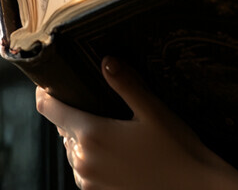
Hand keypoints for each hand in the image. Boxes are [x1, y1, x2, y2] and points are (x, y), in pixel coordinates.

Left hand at [36, 56, 237, 189]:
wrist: (192, 188)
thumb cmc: (174, 147)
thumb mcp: (152, 109)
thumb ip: (126, 84)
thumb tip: (106, 60)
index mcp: (91, 134)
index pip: (50, 110)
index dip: (45, 93)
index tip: (46, 82)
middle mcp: (83, 160)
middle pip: (62, 128)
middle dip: (71, 112)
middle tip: (90, 97)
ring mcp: (88, 180)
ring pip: (72, 148)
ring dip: (80, 135)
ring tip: (105, 122)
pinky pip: (82, 167)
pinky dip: (89, 154)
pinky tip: (113, 146)